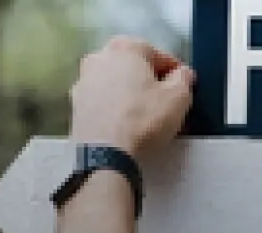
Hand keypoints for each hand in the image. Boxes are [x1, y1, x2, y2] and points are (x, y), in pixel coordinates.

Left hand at [69, 36, 194, 154]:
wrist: (105, 154)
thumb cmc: (143, 120)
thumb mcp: (179, 98)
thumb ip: (184, 78)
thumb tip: (182, 74)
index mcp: (126, 47)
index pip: (160, 54)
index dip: (176, 73)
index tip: (184, 88)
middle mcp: (100, 56)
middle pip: (135, 66)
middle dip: (151, 81)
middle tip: (166, 103)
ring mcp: (84, 80)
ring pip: (117, 82)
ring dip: (132, 93)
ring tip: (147, 116)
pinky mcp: (76, 103)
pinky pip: (104, 99)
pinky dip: (116, 107)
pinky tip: (127, 124)